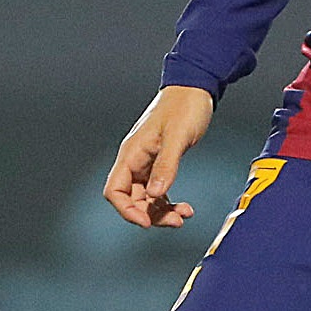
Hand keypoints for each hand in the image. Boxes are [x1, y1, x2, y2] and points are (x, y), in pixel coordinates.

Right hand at [104, 86, 215, 226]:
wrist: (196, 88)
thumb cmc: (184, 106)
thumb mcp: (177, 137)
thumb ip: (166, 166)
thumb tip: (155, 194)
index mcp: (131, 153)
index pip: (114, 190)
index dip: (126, 210)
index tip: (146, 221)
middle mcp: (135, 161)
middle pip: (131, 199)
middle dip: (150, 214)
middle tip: (176, 221)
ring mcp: (147, 163)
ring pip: (146, 198)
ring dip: (162, 211)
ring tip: (183, 215)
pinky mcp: (160, 163)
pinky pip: (158, 190)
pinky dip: (169, 202)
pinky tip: (184, 207)